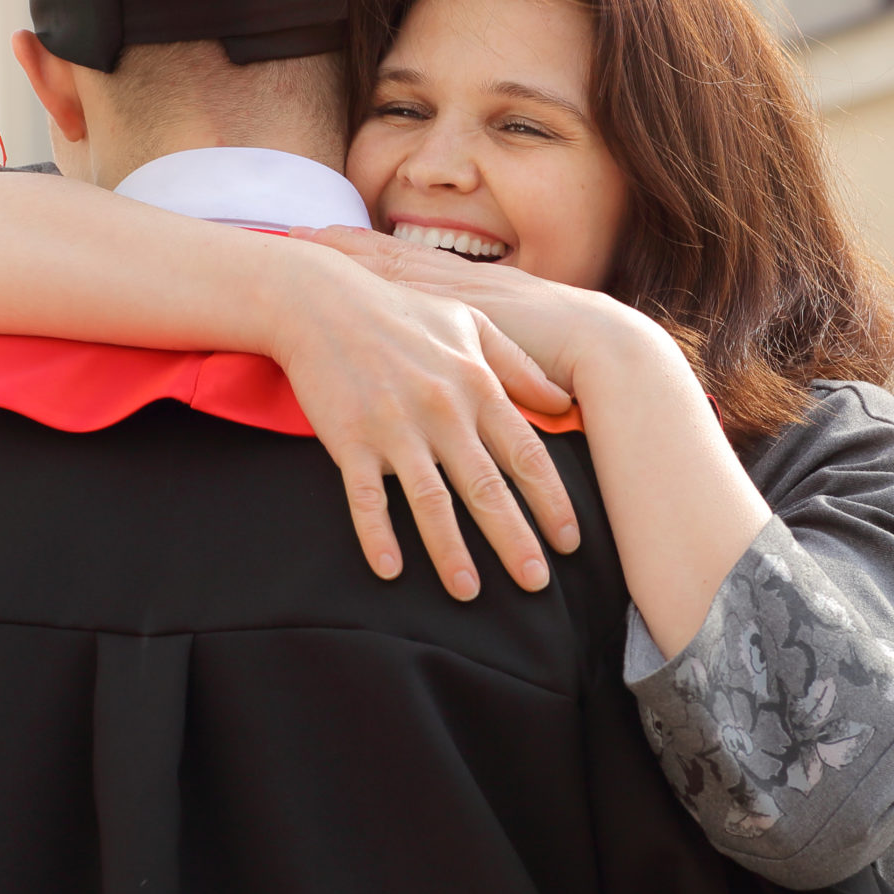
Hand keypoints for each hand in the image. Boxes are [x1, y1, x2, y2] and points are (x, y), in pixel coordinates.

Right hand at [265, 248, 582, 601]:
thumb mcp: (471, 325)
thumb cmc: (402, 312)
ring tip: (469, 592)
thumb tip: (563, 404)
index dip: (552, 502)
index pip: (525, 456)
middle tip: (536, 585)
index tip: (570, 541)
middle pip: (486, 488)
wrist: (322, 301)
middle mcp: (442, 412)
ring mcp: (394, 428)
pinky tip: (390, 572)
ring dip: (451, 551)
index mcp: (476, 386)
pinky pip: (365, 498)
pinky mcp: (349, 439)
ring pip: (430, 501)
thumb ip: (520, 366)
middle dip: (514, 540)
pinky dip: (378, 535)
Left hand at [289, 225, 646, 397]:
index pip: (405, 258)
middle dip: (337, 249)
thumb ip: (482, 343)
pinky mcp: (458, 327)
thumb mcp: (518, 340)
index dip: (360, 248)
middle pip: (384, 259)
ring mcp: (456, 305)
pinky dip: (366, 302)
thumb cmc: (569, 354)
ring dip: (340, 269)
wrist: (604, 352)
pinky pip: (402, 308)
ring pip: (386, 277)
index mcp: (472, 286)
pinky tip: (333, 301)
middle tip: (289, 235)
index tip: (319, 236)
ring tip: (297, 258)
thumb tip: (452, 356)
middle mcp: (458, 288)